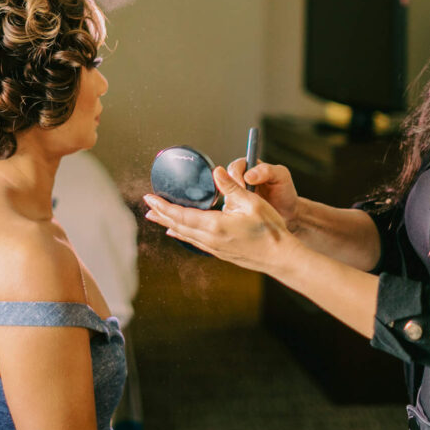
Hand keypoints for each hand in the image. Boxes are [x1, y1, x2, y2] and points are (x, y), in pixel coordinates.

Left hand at [144, 164, 297, 274]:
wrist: (281, 258)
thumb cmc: (270, 230)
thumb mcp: (252, 202)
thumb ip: (231, 187)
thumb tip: (216, 171)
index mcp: (215, 225)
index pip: (181, 215)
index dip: (163, 206)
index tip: (149, 198)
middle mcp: (210, 239)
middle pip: (178, 226)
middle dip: (161, 214)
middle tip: (147, 206)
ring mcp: (215, 248)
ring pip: (184, 234)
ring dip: (169, 224)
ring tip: (156, 217)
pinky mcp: (220, 252)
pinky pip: (194, 241)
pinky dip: (182, 233)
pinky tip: (176, 232)